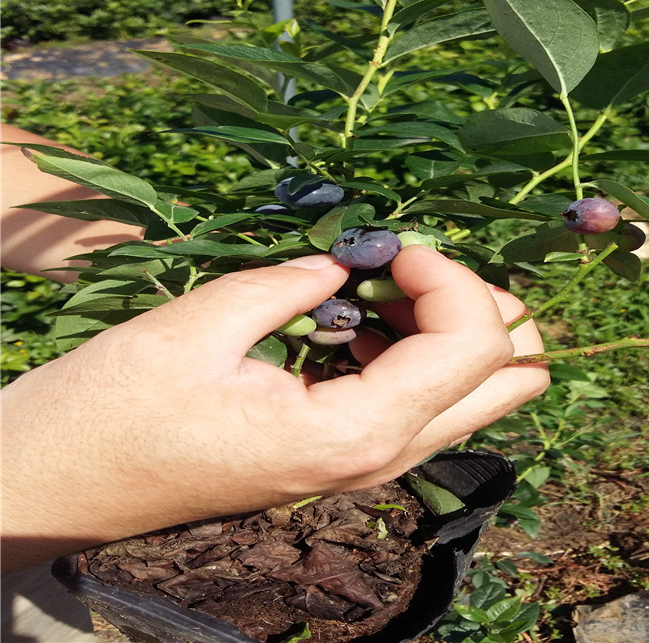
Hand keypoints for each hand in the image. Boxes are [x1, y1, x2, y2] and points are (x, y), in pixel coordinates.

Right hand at [1, 246, 547, 570]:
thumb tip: (346, 260)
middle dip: (479, 305)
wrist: (56, 484)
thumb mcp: (197, 326)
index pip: (477, 346)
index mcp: (355, 433)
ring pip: (476, 393)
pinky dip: (413, 348)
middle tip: (407, 266)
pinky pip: (422, 399)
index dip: (449, 274)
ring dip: (447, 324)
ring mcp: (365, 462)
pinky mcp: (341, 451)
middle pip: (509, 381)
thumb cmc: (111, 410)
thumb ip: (291, 282)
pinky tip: (354, 319)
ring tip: (377, 287)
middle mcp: (378, 458)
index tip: (390, 245)